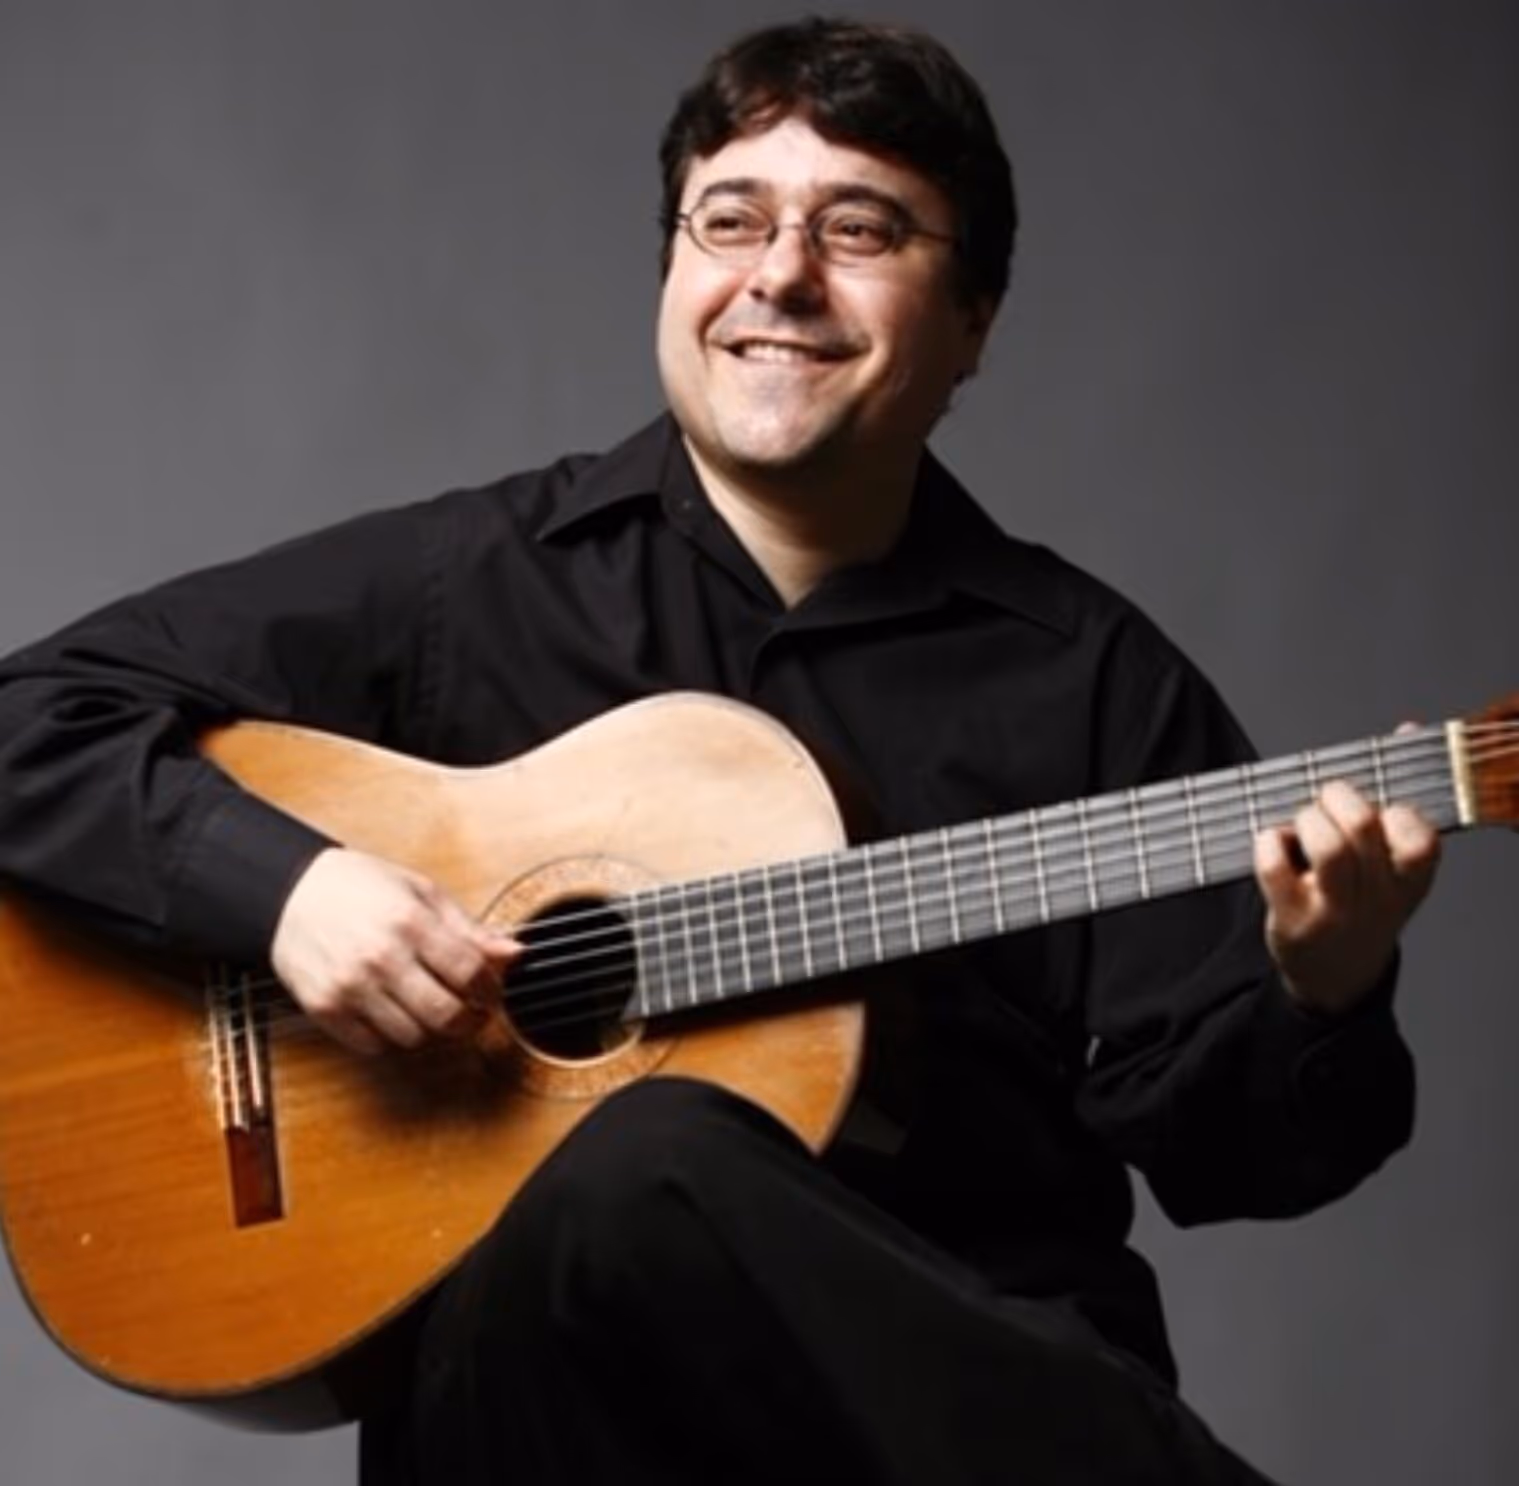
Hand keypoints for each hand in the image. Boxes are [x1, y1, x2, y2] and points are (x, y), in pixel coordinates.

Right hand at [270, 847, 519, 1054]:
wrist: (290, 892)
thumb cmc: (360, 886)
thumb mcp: (420, 891)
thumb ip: (468, 927)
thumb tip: (513, 953)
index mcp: (410, 922)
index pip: (469, 973)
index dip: (491, 988)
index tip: (492, 991)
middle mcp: (380, 957)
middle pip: (445, 1015)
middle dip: (471, 1021)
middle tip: (474, 1014)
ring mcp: (350, 987)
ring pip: (412, 1036)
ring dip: (431, 1030)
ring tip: (431, 1008)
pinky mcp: (325, 1009)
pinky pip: (373, 1045)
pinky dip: (391, 1037)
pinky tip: (395, 1013)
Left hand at [1254, 769, 1440, 1016]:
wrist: (1335, 977)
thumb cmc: (1361, 903)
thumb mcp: (1392, 865)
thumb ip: (1396, 799)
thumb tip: (1403, 731)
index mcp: (1408, 881)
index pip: (1421, 841)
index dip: (1398, 813)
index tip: (1380, 807)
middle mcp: (1376, 898)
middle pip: (1364, 830)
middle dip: (1339, 798)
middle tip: (1327, 798)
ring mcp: (1333, 911)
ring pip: (1327, 848)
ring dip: (1308, 820)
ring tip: (1302, 822)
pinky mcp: (1292, 920)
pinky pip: (1274, 868)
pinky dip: (1267, 843)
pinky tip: (1272, 844)